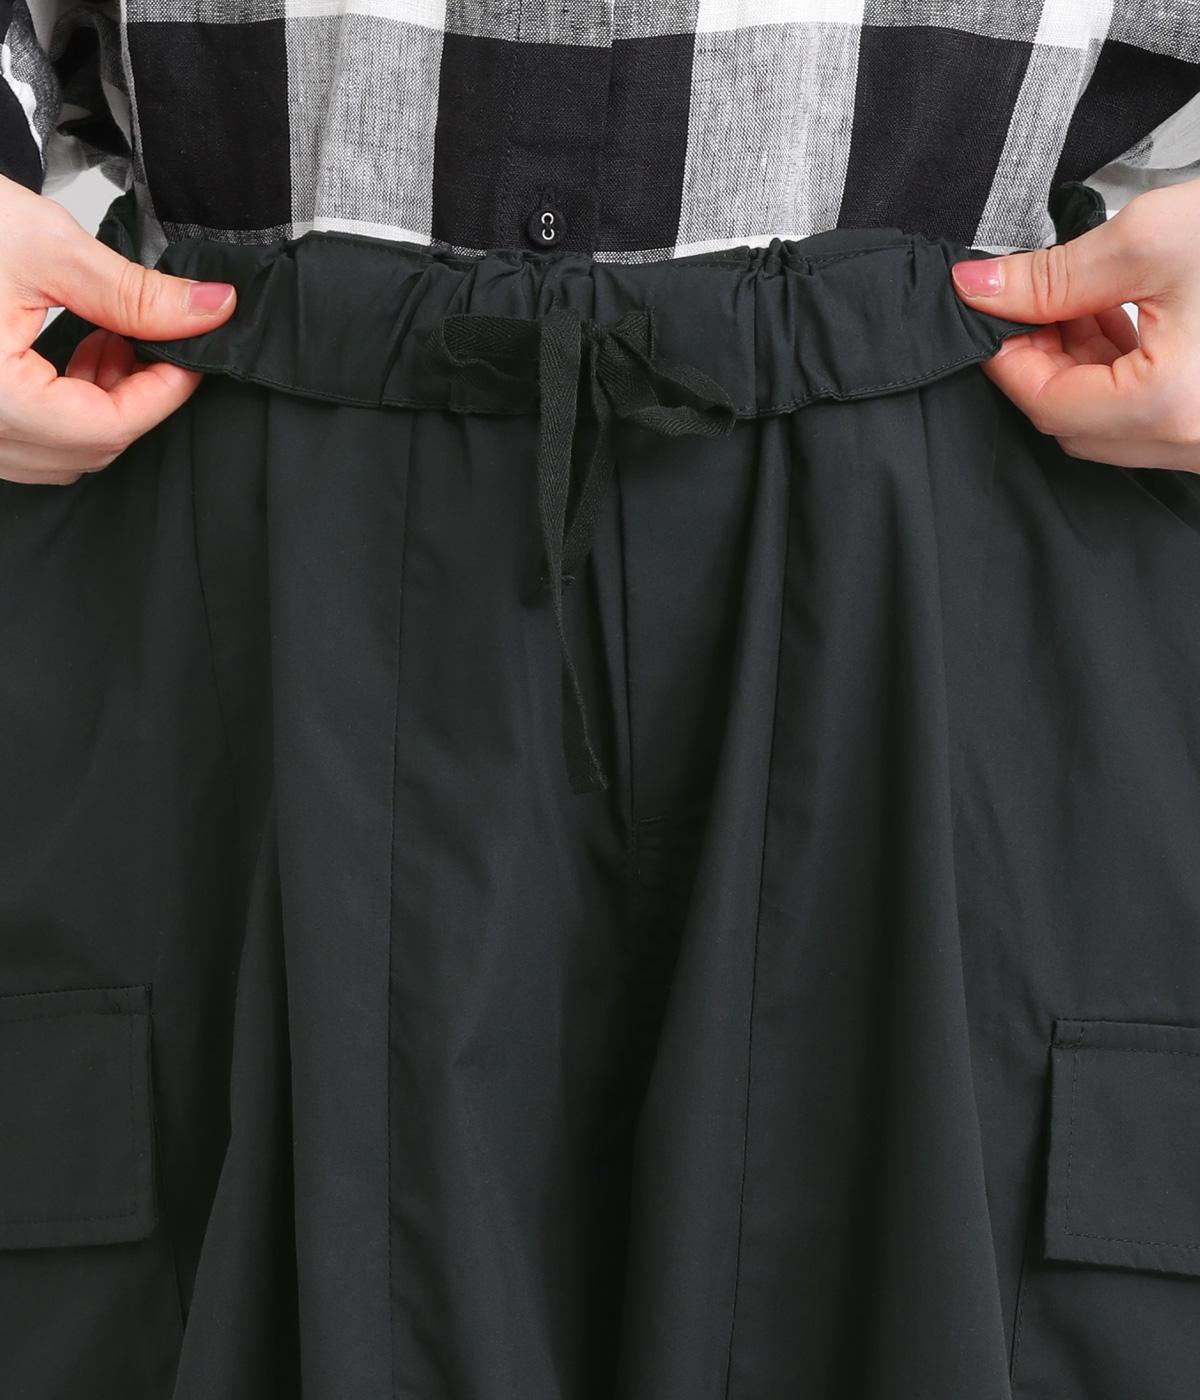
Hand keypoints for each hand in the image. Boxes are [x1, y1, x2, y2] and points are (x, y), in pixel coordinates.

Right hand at [0, 173, 236, 485]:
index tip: (192, 355)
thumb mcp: (47, 247)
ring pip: (60, 451)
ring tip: (110, 339)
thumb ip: (135, 294)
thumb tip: (210, 311)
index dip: (164, 393)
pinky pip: (28, 440)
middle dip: (134, 398)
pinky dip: (65, 408)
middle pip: (87, 447)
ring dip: (101, 405)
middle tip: (153, 342)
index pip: (107, 427)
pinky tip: (74, 355)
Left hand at [950, 176, 1199, 473]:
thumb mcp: (1153, 239)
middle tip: (1028, 300)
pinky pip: (1147, 418)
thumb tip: (981, 288)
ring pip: (1107, 424)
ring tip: (1078, 300)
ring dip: (1078, 367)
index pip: (1043, 402)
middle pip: (1071, 422)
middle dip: (1039, 361)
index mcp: (1167, 405)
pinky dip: (1119, 375)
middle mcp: (1191, 441)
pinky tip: (1119, 319)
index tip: (985, 309)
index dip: (1004, 354)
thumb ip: (1055, 275)